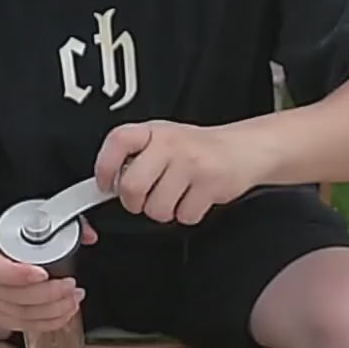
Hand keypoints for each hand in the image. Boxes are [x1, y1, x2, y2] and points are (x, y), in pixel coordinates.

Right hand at [0, 218, 96, 332]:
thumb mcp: (19, 221)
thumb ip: (57, 224)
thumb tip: (88, 235)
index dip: (20, 274)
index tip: (43, 273)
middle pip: (15, 297)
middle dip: (50, 295)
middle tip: (71, 287)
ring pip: (21, 315)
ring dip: (53, 310)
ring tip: (73, 300)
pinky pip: (23, 326)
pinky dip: (47, 323)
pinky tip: (64, 315)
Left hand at [94, 120, 255, 224]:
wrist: (243, 149)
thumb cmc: (198, 150)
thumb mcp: (163, 141)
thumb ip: (137, 158)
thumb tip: (110, 184)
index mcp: (153, 131)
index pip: (118, 141)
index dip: (105, 167)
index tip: (105, 184)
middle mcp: (170, 144)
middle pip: (132, 186)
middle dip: (135, 203)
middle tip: (145, 199)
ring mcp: (190, 163)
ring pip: (157, 208)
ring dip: (165, 212)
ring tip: (176, 197)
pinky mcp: (210, 183)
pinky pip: (184, 216)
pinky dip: (188, 215)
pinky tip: (194, 199)